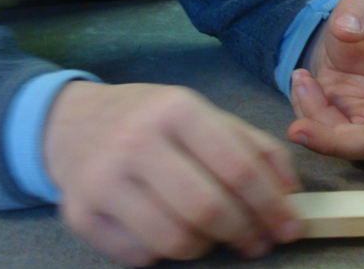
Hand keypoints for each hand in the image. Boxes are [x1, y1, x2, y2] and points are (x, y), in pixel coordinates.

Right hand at [43, 81, 302, 265]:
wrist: (73, 123)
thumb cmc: (152, 121)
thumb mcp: (204, 115)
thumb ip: (254, 148)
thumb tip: (289, 194)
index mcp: (176, 109)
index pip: (237, 166)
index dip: (271, 204)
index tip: (290, 227)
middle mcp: (136, 141)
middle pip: (208, 208)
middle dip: (244, 232)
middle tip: (258, 240)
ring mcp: (102, 181)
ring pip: (175, 239)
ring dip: (208, 246)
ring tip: (215, 234)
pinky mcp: (80, 216)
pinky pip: (141, 256)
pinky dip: (167, 252)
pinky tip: (172, 230)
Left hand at [287, 0, 363, 180]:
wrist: (337, 39)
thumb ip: (358, 10)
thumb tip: (346, 29)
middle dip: (334, 141)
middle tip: (298, 129)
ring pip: (342, 143)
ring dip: (312, 114)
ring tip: (304, 78)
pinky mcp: (347, 132)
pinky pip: (322, 135)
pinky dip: (303, 110)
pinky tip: (302, 81)